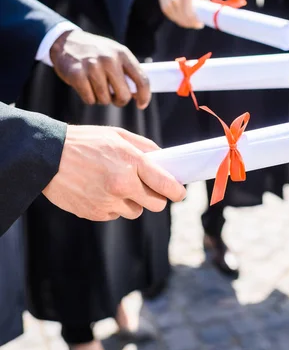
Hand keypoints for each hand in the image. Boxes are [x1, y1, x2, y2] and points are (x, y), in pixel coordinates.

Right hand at [42, 125, 185, 221]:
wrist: (47, 156)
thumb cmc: (84, 141)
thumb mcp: (117, 135)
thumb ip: (144, 147)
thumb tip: (164, 159)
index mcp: (130, 161)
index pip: (165, 184)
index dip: (177, 191)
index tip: (179, 192)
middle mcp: (121, 184)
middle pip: (156, 204)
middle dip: (156, 197)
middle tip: (149, 187)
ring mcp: (107, 201)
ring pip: (135, 212)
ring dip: (132, 202)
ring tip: (116, 184)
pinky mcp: (94, 213)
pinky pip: (115, 215)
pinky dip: (113, 206)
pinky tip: (100, 189)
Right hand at [50, 30, 149, 107]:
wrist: (65, 42)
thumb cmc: (95, 52)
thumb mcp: (114, 53)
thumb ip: (127, 71)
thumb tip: (138, 95)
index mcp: (122, 54)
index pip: (142, 80)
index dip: (144, 96)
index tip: (141, 105)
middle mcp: (109, 59)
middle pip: (124, 95)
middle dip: (119, 100)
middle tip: (112, 96)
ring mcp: (92, 66)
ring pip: (105, 100)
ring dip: (100, 98)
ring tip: (95, 85)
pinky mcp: (77, 75)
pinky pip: (89, 99)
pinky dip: (88, 97)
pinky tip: (85, 86)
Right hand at [149, 0, 207, 28]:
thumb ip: (204, 0)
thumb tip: (213, 11)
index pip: (190, 16)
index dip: (196, 23)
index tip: (200, 24)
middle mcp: (176, 0)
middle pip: (184, 20)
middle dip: (192, 24)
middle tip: (197, 25)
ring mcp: (169, 4)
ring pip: (179, 20)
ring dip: (186, 23)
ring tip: (192, 22)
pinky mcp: (164, 8)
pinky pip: (173, 18)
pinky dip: (179, 20)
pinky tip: (183, 19)